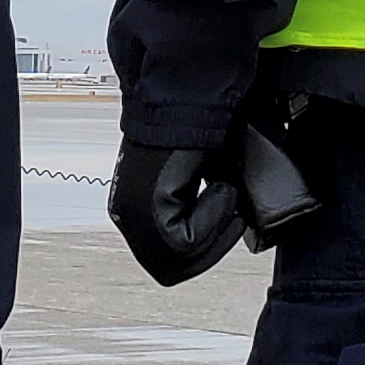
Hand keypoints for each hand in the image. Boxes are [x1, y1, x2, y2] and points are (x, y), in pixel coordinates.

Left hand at [108, 139, 242, 286]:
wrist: (197, 94)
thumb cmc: (204, 127)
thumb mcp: (202, 184)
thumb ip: (206, 213)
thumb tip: (235, 231)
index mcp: (138, 211)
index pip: (167, 264)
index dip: (206, 251)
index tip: (230, 219)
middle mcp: (129, 215)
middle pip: (171, 270)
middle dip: (212, 248)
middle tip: (233, 213)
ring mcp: (134, 212)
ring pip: (180, 261)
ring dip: (216, 230)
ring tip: (225, 192)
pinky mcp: (148, 204)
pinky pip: (185, 241)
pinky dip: (214, 217)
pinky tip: (220, 185)